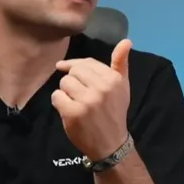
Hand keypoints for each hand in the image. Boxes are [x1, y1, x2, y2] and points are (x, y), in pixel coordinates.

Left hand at [52, 38, 132, 160]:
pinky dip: (59, 103)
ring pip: (64, 83)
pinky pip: (57, 96)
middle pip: (73, 72)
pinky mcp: (74, 112)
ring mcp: (87, 100)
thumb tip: (127, 41)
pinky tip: (69, 111)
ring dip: (66, 93)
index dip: (75, 66)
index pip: (86, 63)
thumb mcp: (122, 87)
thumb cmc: (114, 112)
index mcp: (113, 79)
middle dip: (72, 81)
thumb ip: (121, 63)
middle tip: (79, 94)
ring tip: (76, 103)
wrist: (111, 143)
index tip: (66, 69)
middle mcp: (102, 87)